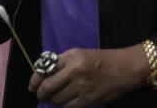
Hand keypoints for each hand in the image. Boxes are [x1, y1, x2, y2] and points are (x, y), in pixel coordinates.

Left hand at [28, 47, 146, 107]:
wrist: (125, 69)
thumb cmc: (100, 59)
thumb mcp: (78, 54)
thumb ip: (61, 62)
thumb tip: (43, 74)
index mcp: (70, 58)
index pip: (44, 69)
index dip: (34, 80)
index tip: (31, 86)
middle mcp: (74, 72)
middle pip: (48, 87)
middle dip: (41, 93)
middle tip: (40, 94)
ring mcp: (82, 87)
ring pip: (58, 100)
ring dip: (53, 101)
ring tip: (54, 98)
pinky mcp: (90, 100)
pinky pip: (70, 107)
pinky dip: (64, 107)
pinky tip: (65, 103)